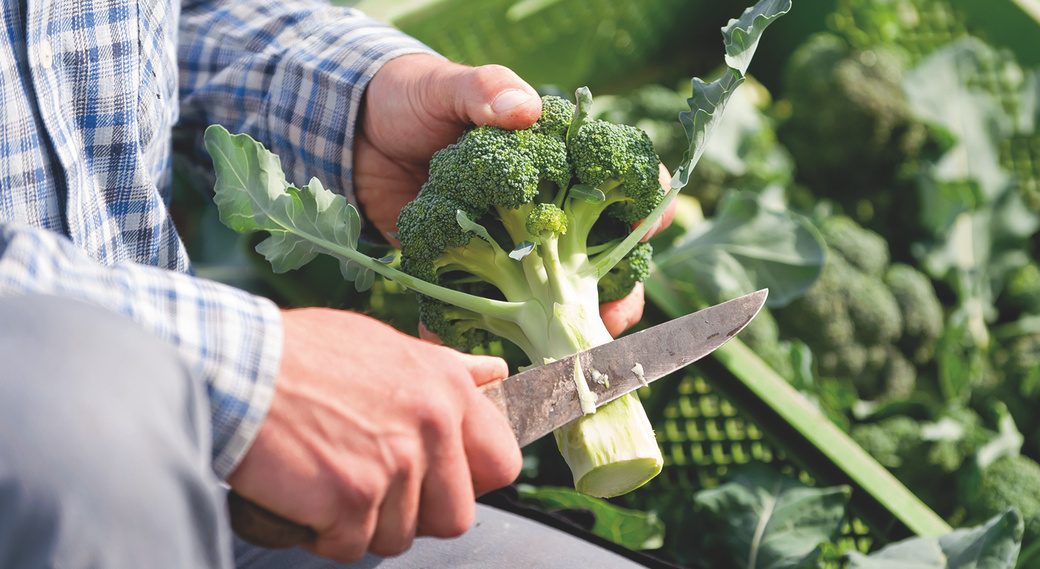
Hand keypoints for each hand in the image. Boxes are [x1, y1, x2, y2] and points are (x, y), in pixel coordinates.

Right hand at [227, 308, 521, 561]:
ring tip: (328, 481)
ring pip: (400, 536)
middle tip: (372, 488)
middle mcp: (432, 425)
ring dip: (363, 524)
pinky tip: (303, 496)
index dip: (472, 481)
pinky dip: (324, 535)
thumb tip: (496, 373)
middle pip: (456, 516)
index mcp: (447, 386)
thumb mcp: (384, 345)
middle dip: (414, 514)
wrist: (234, 368)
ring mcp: (394, 464)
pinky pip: (351, 547)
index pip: (503, 462)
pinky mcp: (352, 498)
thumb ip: (446, 368)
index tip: (439, 480)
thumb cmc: (301, 356)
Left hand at [353, 54, 674, 336]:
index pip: (620, 183)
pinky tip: (487, 360)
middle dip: (619, 291)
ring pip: (556, 295)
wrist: (351, 135)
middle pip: (602, 256)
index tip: (662, 219)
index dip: (648, 204)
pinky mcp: (465, 273)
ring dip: (568, 328)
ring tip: (569, 353)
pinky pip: (484, 313)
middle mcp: (541, 210)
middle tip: (615, 318)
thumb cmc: (411, 98)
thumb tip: (523, 108)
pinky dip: (483, 340)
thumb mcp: (448, 88)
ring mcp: (507, 247)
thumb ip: (484, 91)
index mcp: (554, 161)